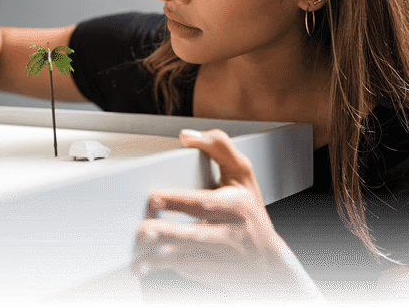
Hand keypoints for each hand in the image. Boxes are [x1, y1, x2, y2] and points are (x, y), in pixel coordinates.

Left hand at [131, 128, 323, 300]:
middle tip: (142, 230)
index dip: (179, 201)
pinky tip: (148, 268)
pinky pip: (190, 273)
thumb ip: (218, 147)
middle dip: (168, 234)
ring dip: (162, 261)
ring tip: (139, 261)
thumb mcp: (242, 173)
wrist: (269, 256)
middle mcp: (230, 233)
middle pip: (196, 235)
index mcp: (235, 206)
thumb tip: (187, 136)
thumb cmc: (250, 210)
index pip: (205, 203)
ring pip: (191, 260)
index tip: (154, 198)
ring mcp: (222, 256)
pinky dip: (169, 272)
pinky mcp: (212, 271)